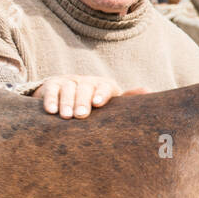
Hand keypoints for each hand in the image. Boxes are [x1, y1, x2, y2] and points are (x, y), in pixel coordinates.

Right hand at [30, 75, 147, 118]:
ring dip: (66, 102)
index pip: (104, 87)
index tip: (98, 104)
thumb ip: (128, 99)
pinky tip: (50, 110)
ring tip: (65, 116)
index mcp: (104, 86)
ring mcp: (69, 82)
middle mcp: (86, 81)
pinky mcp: (52, 84)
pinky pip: (51, 90)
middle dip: (82, 101)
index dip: (101, 94)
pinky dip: (50, 99)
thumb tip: (148, 90)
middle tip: (80, 115)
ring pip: (67, 88)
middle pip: (84, 88)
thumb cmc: (97, 106)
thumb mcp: (112, 104)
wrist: (71, 96)